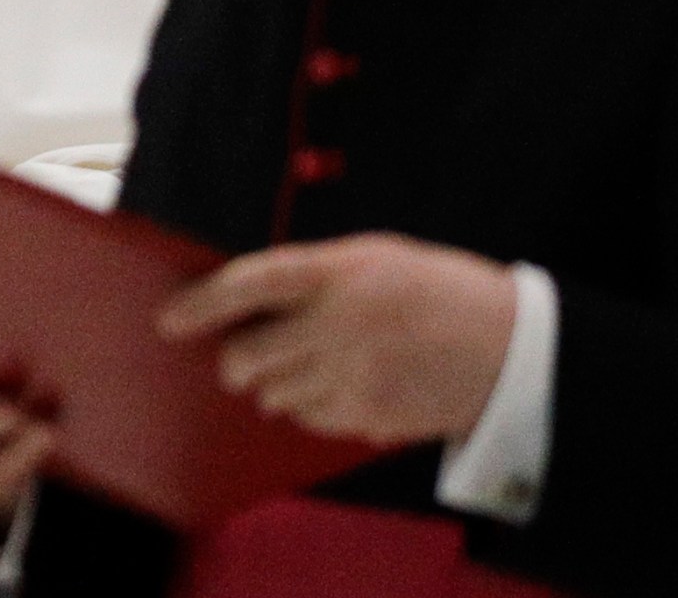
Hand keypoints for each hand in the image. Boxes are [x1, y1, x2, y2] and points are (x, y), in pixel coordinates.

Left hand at [158, 232, 515, 446]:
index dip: (201, 303)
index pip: (249, 283)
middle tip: (247, 353)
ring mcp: (352, 375)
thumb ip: (314, 276)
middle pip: (246, 356)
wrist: (509, 345)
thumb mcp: (376, 258)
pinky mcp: (367, 415)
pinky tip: (344, 384)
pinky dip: (311, 406)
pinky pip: (308, 419)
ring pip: (272, 394)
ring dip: (276, 383)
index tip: (169, 320)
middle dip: (235, 358)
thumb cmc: (436, 290)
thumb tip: (248, 303)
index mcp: (340, 270)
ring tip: (315, 363)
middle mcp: (339, 323)